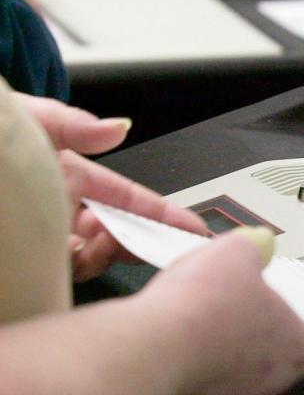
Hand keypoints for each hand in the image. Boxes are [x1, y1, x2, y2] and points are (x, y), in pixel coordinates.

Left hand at [8, 90, 209, 278]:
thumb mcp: (18, 122)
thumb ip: (67, 124)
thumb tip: (115, 129)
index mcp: (61, 172)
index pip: (126, 195)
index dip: (162, 213)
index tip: (194, 231)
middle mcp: (53, 207)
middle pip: (116, 229)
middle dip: (132, 235)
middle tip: (140, 242)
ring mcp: (39, 239)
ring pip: (93, 256)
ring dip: (98, 252)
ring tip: (77, 241)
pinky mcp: (26, 265)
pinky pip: (64, 272)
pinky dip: (71, 266)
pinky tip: (56, 252)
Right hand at [138, 226, 303, 394]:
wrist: (146, 353)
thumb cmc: (203, 310)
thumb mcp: (236, 254)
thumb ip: (253, 248)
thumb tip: (259, 243)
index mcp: (295, 345)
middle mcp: (267, 378)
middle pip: (287, 361)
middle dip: (278, 338)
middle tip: (267, 315)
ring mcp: (228, 394)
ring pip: (242, 369)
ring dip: (233, 346)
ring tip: (213, 314)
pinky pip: (204, 375)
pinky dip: (197, 356)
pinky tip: (180, 332)